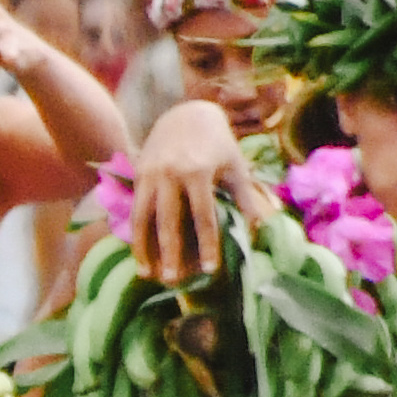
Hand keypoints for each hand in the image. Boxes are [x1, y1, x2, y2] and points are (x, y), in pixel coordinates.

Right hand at [129, 98, 261, 285]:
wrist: (186, 114)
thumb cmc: (217, 145)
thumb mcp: (235, 166)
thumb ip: (246, 198)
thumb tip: (261, 230)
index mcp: (198, 171)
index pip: (203, 216)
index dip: (207, 244)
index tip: (209, 270)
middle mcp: (171, 173)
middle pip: (168, 221)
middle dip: (171, 253)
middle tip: (173, 281)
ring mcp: (151, 174)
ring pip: (143, 217)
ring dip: (144, 248)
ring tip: (148, 274)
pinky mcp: (139, 175)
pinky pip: (135, 210)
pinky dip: (135, 235)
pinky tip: (140, 256)